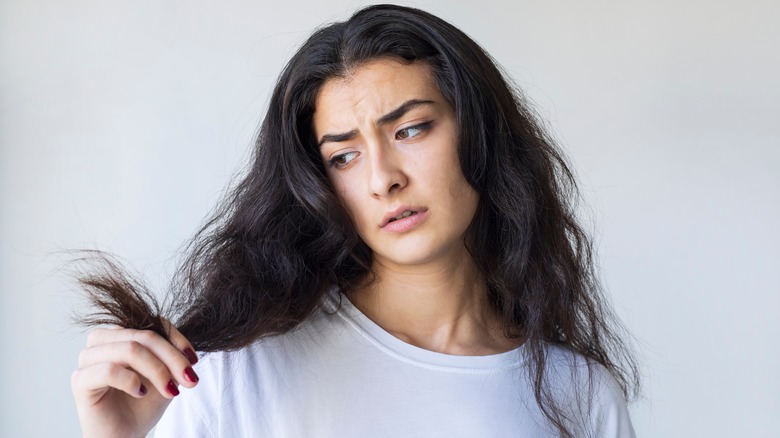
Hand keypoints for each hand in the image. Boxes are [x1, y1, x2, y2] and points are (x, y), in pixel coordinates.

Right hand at [71, 322, 198, 437]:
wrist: (125, 435)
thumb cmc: (143, 404)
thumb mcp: (166, 374)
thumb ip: (172, 356)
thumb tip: (186, 349)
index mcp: (122, 334)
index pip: (152, 324)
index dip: (176, 339)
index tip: (193, 360)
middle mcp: (102, 341)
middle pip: (143, 336)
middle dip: (171, 358)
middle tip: (188, 379)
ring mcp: (88, 359)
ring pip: (129, 349)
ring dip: (157, 370)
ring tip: (170, 390)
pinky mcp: (80, 380)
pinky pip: (108, 370)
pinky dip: (130, 381)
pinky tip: (140, 393)